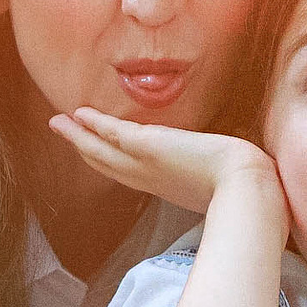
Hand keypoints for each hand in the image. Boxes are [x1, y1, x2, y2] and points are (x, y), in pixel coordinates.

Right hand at [48, 108, 282, 217]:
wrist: (249, 190)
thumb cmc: (246, 191)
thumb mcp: (225, 185)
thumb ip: (217, 180)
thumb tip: (229, 179)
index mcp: (167, 187)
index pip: (129, 172)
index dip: (108, 160)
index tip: (93, 151)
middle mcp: (152, 179)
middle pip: (108, 162)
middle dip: (83, 147)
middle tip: (60, 130)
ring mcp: (149, 165)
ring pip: (104, 150)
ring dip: (80, 135)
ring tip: (57, 121)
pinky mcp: (152, 148)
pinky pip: (116, 134)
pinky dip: (97, 125)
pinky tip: (80, 114)